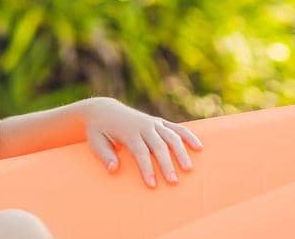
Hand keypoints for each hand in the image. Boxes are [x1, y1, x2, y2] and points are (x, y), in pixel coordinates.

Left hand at [80, 97, 204, 187]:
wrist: (103, 110)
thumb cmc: (99, 132)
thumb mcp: (95, 143)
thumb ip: (105, 156)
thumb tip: (114, 169)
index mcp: (128, 131)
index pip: (140, 152)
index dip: (147, 169)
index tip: (152, 185)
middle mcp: (143, 126)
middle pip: (159, 146)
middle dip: (166, 164)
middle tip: (173, 182)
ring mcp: (153, 123)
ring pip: (171, 136)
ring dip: (181, 152)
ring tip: (188, 169)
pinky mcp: (159, 122)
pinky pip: (176, 128)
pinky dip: (188, 136)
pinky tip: (199, 147)